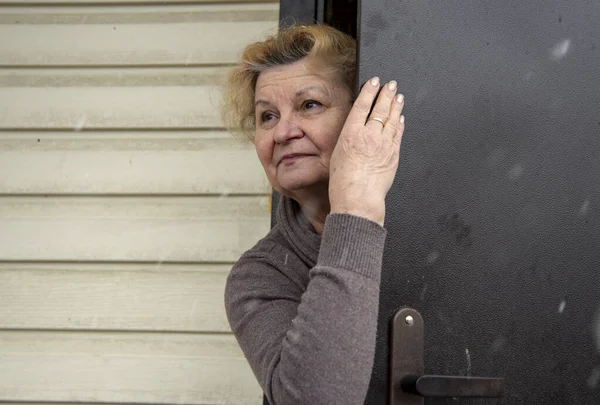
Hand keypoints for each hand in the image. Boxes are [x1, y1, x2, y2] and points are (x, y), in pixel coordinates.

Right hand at [329, 77, 404, 225]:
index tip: (374, 82)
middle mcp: (369, 135)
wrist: (358, 198)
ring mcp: (384, 144)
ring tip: (398, 96)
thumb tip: (356, 128)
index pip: (363, 105)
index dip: (370, 91)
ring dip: (396, 106)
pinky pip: (398, 134)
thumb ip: (348, 138)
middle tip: (391, 85)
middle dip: (387, 94)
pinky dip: (399, 124)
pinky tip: (400, 118)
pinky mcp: (393, 154)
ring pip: (392, 119)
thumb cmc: (343, 182)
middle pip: (380, 108)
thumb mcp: (337, 154)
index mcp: (351, 133)